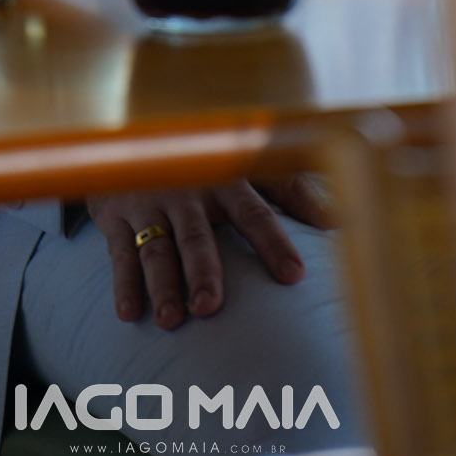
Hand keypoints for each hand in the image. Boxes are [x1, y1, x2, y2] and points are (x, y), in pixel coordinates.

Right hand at [84, 174, 334, 330]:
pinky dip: (123, 284)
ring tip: (170, 319)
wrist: (135, 137)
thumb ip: (292, 191)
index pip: (254, 213)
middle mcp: (187, 191)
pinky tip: (129, 314)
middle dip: (203, 270)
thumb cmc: (205, 164)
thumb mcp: (248, 169)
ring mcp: (148, 203)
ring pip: (155, 247)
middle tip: (210, 307)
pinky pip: (119, 253)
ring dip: (161, 284)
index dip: (273, 243)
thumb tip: (341, 217)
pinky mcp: (115, 215)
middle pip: (197, 235)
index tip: (294, 276)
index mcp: (224, 180)